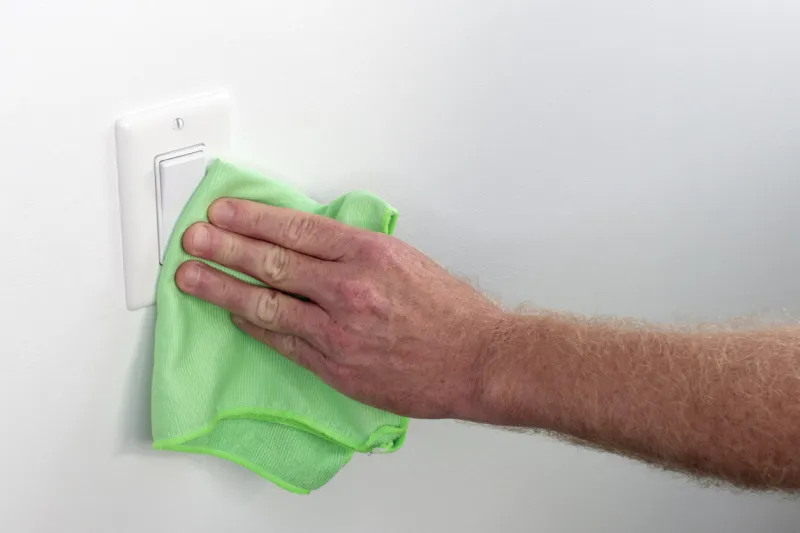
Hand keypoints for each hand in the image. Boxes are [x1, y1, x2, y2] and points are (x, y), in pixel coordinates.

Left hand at [175, 198, 502, 418]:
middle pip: (273, 263)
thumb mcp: (405, 258)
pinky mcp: (336, 366)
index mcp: (368, 253)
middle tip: (193, 239)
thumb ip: (355, 251)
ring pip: (268, 304)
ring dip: (224, 289)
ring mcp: (339, 330)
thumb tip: (310, 244)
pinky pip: (284, 342)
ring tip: (192, 278)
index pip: (296, 228)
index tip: (223, 211)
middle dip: (225, 248)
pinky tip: (234, 315)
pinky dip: (256, 327)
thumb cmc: (449, 309)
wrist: (475, 359)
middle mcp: (348, 288)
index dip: (253, 218)